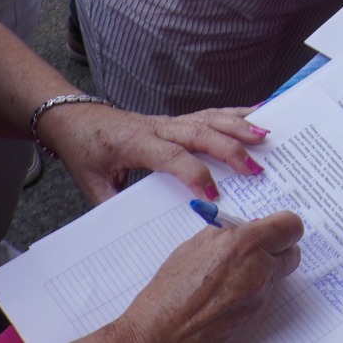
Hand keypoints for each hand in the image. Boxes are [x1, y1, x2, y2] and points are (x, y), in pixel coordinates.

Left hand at [37, 101, 270, 204]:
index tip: (214, 196)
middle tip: (255, 170)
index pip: (171, 156)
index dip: (195, 174)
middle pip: (200, 133)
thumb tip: (138, 230)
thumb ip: (115, 204)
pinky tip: (259, 112)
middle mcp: (158, 127)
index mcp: (136, 143)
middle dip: (230, 150)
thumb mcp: (93, 185)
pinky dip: (236, 112)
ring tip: (265, 137)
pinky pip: (210, 113)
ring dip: (239, 127)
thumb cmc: (86, 151)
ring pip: (210, 119)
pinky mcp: (176, 119)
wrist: (77, 119)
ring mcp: (170, 120)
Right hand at [104, 213, 304, 342]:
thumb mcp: (196, 245)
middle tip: (257, 249)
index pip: (290, 225)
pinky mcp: (256, 318)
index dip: (282, 225)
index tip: (274, 226)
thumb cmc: (170, 290)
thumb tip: (249, 226)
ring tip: (232, 275)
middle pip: (292, 252)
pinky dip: (252, 292)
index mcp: (244, 245)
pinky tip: (226, 295)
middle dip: (278, 248)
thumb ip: (229, 232)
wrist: (161, 333)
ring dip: (263, 272)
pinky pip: (264, 297)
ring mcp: (259, 297)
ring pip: (277, 276)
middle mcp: (258, 270)